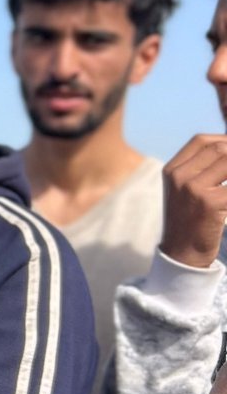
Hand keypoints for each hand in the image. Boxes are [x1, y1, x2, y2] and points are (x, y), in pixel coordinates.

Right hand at [159, 136, 226, 270]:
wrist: (182, 254)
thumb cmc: (190, 221)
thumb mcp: (185, 191)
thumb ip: (201, 170)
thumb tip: (226, 149)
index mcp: (172, 170)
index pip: (200, 141)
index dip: (223, 139)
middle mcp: (179, 176)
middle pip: (218, 149)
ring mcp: (192, 189)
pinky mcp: (209, 203)